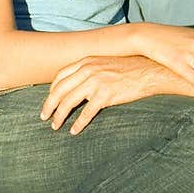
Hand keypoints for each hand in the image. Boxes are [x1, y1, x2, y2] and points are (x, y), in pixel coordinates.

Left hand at [41, 55, 190, 133]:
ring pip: (68, 102)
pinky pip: (86, 113)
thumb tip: (77, 83)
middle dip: (49, 105)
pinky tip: (74, 131)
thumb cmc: (128, 68)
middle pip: (59, 90)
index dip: (51, 90)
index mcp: (85, 61)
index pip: (60, 76)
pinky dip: (78, 124)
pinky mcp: (105, 95)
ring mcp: (96, 82)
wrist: (148, 70)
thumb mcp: (104, 63)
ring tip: (55, 126)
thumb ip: (90, 69)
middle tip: (44, 117)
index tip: (49, 101)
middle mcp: (87, 70)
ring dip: (59, 116)